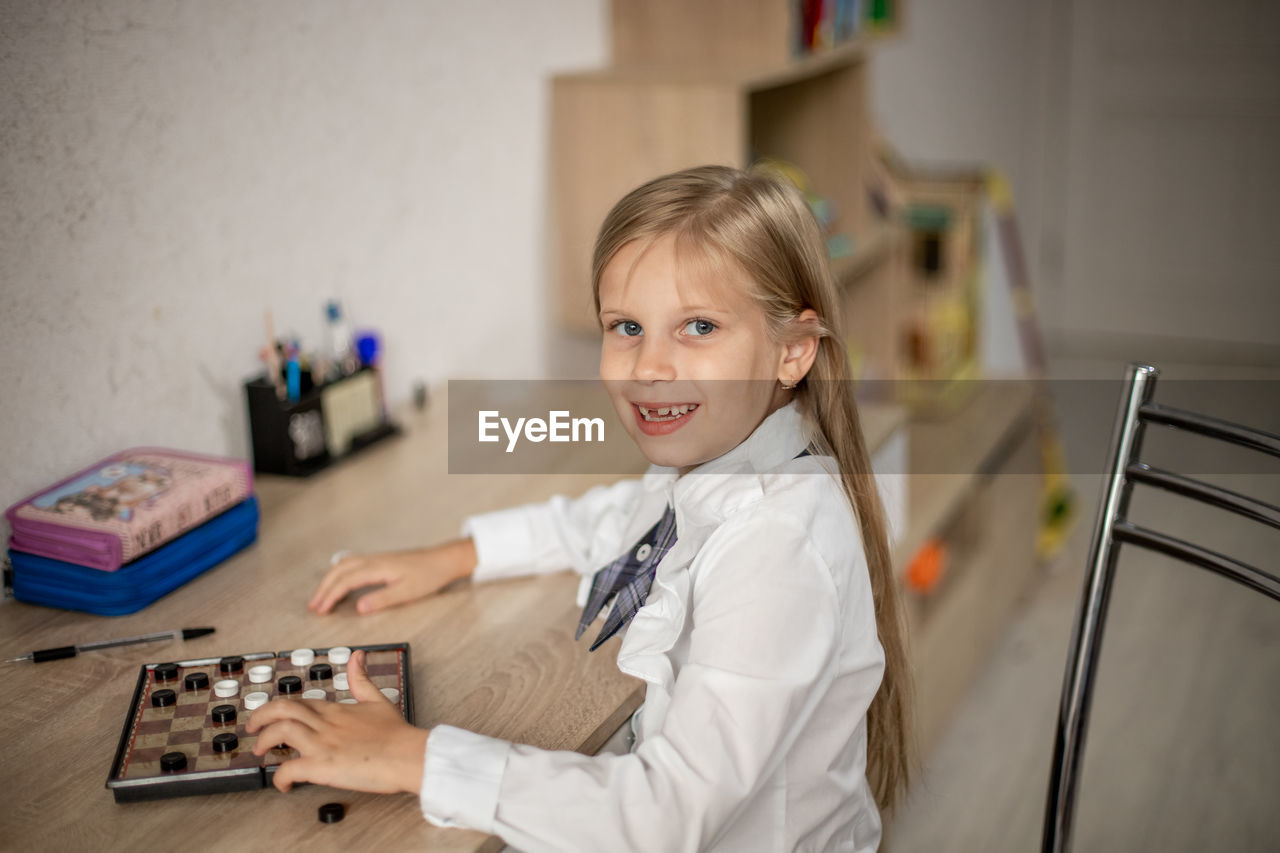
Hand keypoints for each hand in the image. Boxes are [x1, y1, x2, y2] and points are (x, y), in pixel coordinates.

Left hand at [246, 650, 429, 793]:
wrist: (410, 755)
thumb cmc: (397, 734)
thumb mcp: (378, 699)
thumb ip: (362, 679)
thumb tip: (357, 655)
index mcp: (335, 710)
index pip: (298, 702)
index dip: (278, 708)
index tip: (270, 716)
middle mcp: (325, 724)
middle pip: (282, 709)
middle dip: (260, 717)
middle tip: (251, 728)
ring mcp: (322, 743)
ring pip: (281, 732)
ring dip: (264, 742)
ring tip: (260, 752)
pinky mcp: (323, 766)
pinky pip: (291, 769)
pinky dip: (280, 777)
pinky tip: (283, 784)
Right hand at [308, 539, 476, 613]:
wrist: (442, 559)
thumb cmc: (428, 576)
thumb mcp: (408, 591)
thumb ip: (383, 599)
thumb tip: (359, 608)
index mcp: (377, 568)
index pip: (346, 581)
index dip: (331, 595)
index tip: (320, 609)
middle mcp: (373, 560)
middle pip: (339, 571)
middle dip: (324, 588)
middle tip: (314, 606)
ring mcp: (375, 558)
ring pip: (343, 565)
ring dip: (330, 580)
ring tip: (321, 597)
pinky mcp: (379, 560)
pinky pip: (352, 564)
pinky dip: (339, 574)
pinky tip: (338, 582)